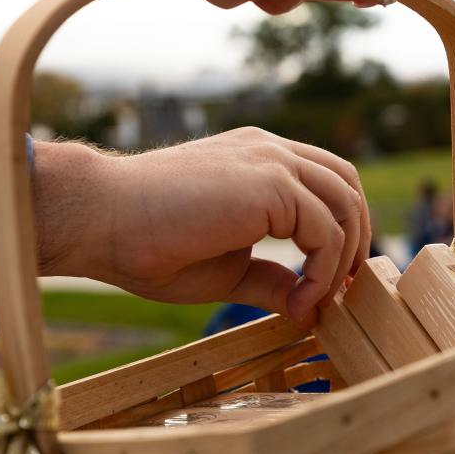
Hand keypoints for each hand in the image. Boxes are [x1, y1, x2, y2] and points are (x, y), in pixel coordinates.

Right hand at [31, 127, 369, 326]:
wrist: (98, 219)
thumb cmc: (146, 244)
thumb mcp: (227, 269)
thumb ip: (270, 276)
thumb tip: (306, 302)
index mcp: (259, 160)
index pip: (326, 181)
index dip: (340, 230)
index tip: (329, 283)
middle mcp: (271, 150)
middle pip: (347, 185)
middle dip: (356, 241)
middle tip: (342, 293)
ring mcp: (272, 160)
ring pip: (346, 204)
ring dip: (342, 262)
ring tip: (316, 303)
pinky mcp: (270, 183)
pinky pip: (327, 231)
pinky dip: (324, 273)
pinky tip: (298, 303)